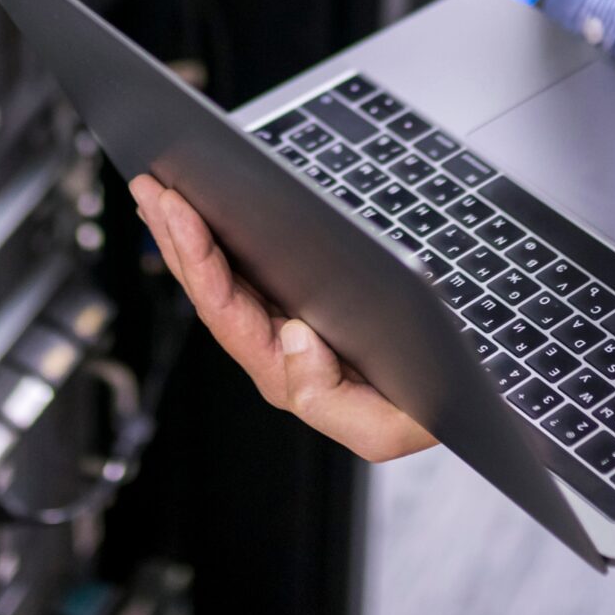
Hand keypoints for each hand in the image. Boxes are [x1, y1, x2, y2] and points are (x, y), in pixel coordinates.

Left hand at [132, 174, 434, 462]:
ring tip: (160, 189)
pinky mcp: (308, 295)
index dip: (199, 263)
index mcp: (290, 374)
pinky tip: (203, 209)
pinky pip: (250, 266)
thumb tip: (293, 337)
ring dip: (188, 232)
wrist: (463, 394)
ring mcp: (289, 321)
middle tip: (150, 185)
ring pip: (223, 275)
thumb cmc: (429, 408)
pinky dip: (222, 235)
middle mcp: (279, 348)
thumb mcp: (389, 429)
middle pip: (212, 291)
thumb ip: (332, 403)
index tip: (180, 213)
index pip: (229, 316)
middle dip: (176, 236)